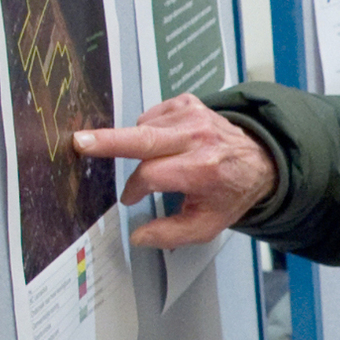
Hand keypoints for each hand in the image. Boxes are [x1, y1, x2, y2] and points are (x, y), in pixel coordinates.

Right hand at [75, 95, 273, 249]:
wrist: (259, 160)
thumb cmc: (229, 192)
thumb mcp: (206, 225)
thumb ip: (170, 234)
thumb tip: (137, 236)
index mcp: (202, 169)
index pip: (151, 175)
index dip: (134, 189)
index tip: (130, 199)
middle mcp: (197, 138)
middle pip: (143, 139)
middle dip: (109, 141)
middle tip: (80, 142)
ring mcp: (193, 116)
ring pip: (143, 128)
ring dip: (140, 145)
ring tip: (161, 157)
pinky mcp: (188, 102)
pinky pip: (151, 115)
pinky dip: (150, 129)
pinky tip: (165, 142)